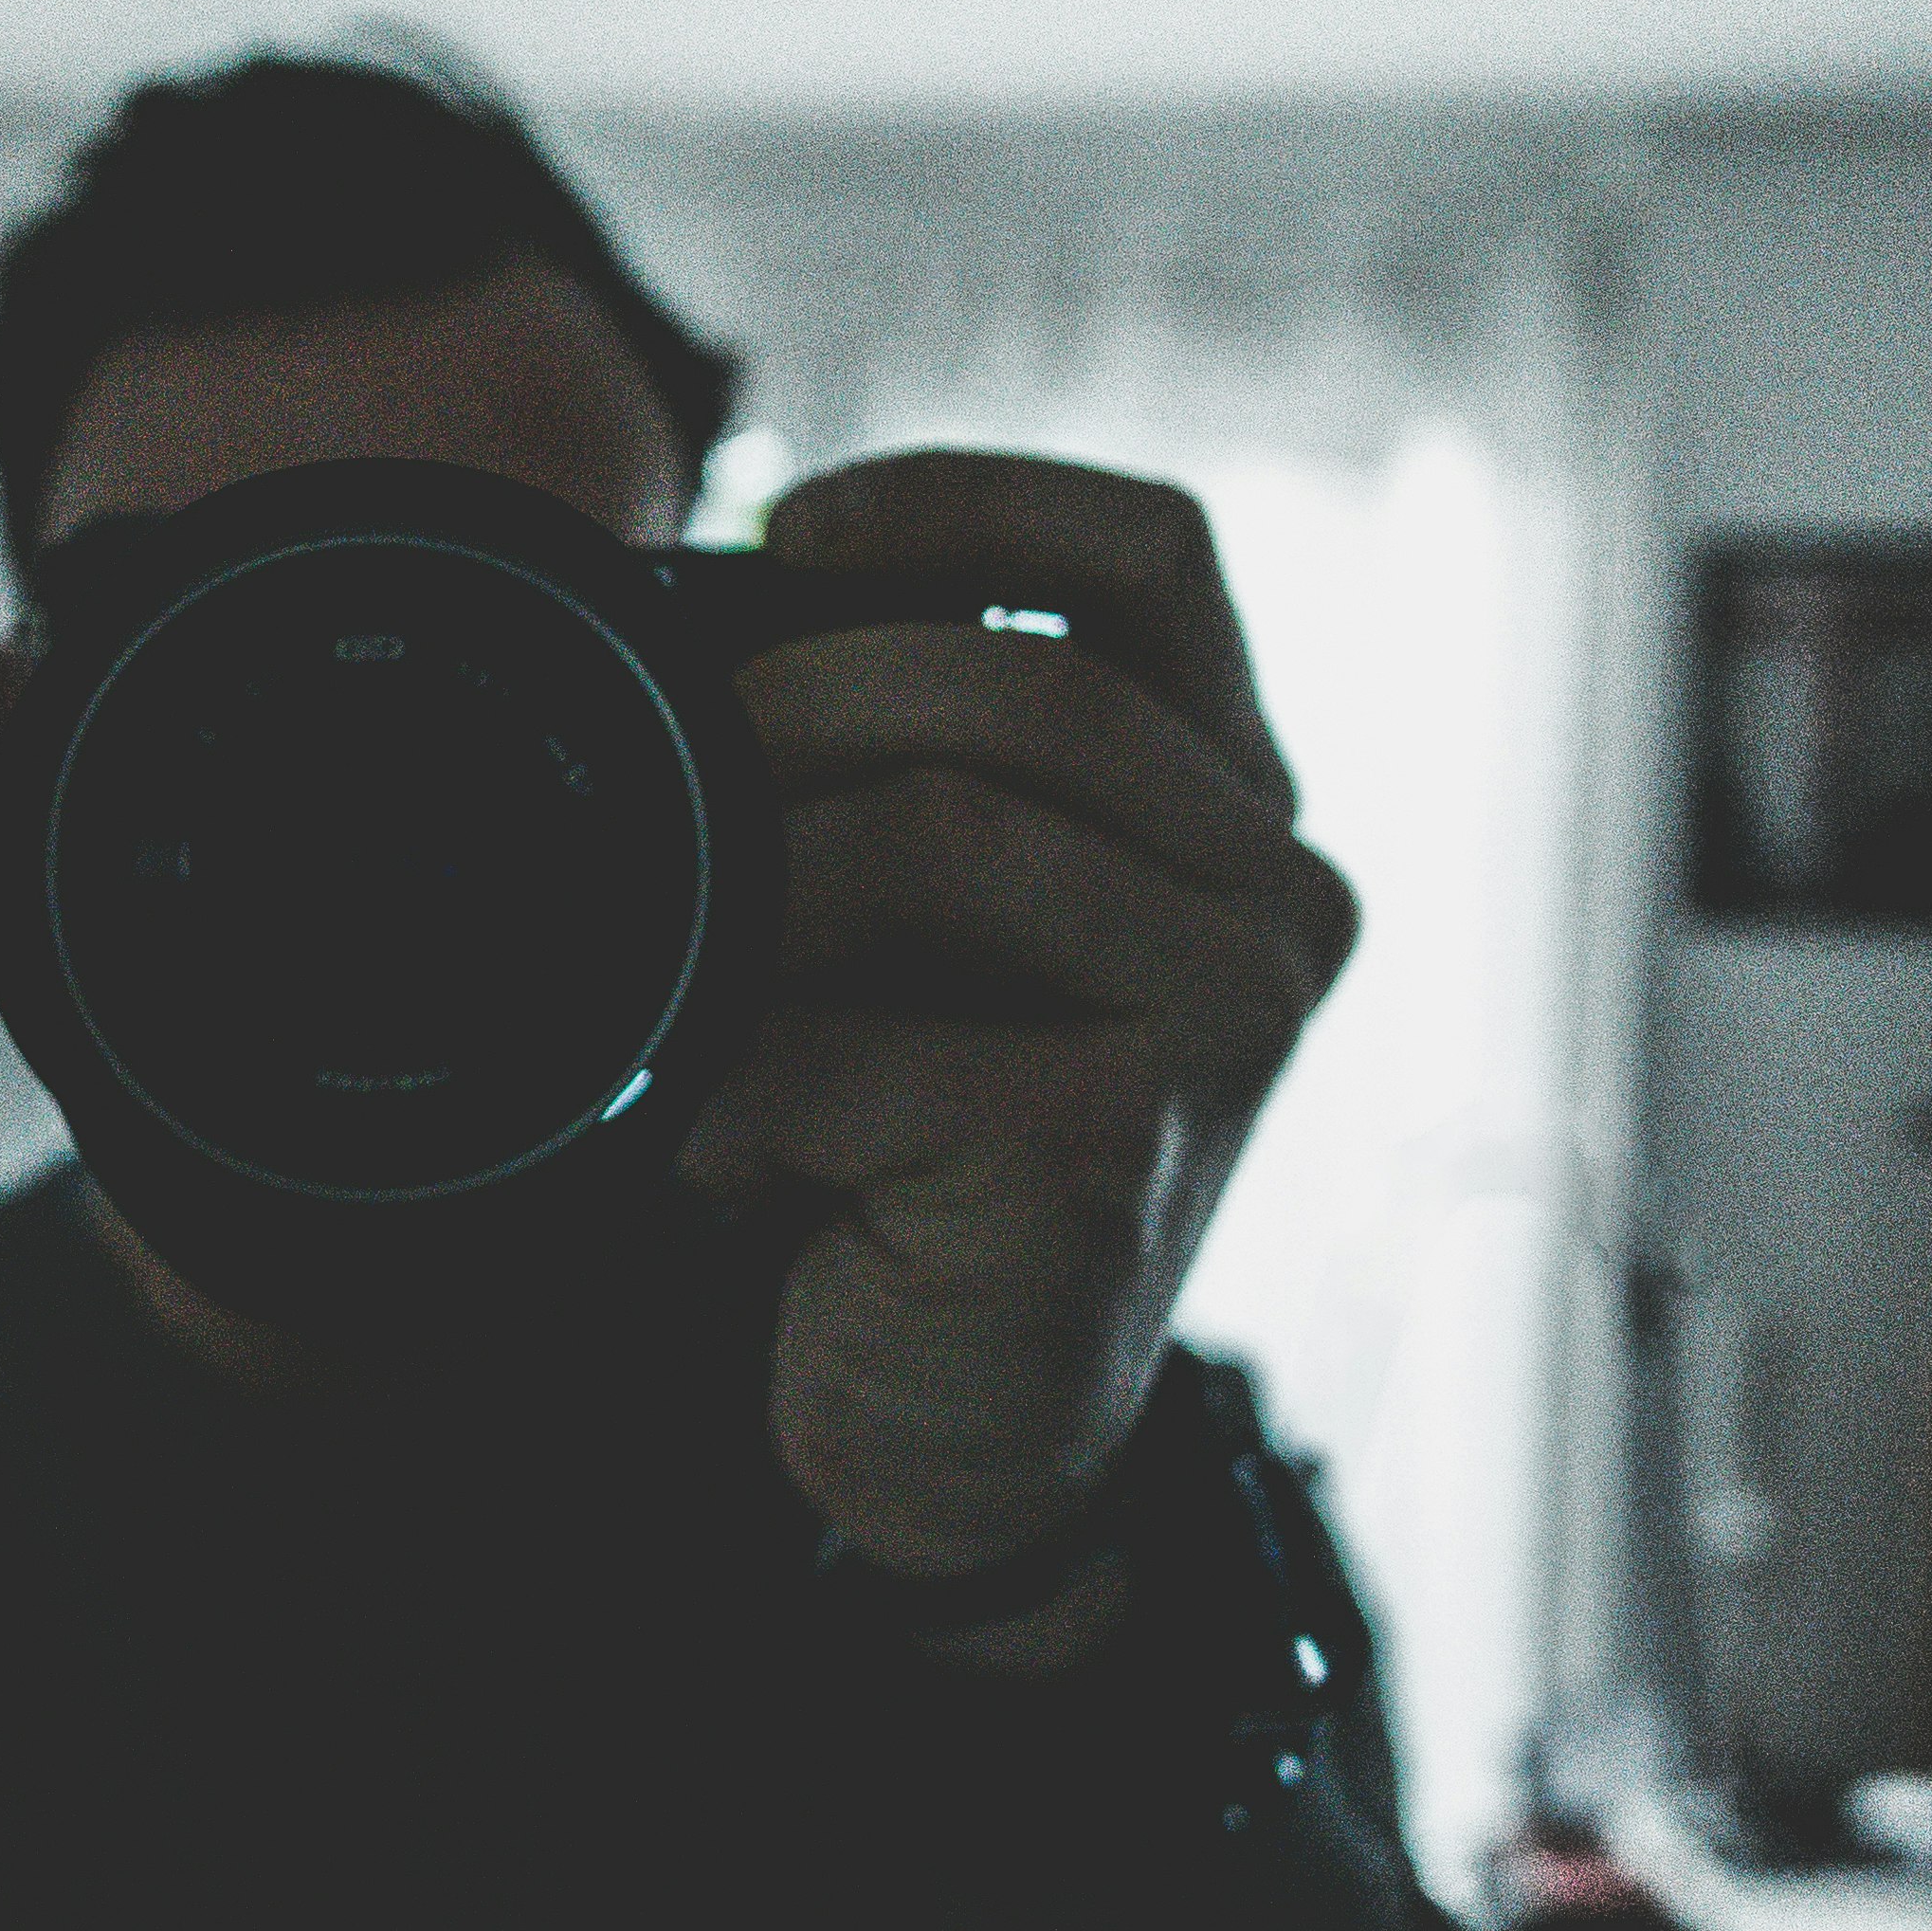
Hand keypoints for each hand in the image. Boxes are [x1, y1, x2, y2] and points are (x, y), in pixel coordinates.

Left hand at [676, 452, 1356, 1612]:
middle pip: (1025, 687)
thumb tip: (675, 616)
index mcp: (1233, 796)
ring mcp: (1224, 1017)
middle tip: (657, 791)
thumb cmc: (908, 1148)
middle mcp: (1274, 890)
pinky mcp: (1122, 1142)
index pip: (1154, 553)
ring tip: (675, 986)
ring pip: (950, 836)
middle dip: (800, 710)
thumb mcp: (912, 920)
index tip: (788, 536)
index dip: (967, 501)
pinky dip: (743, 1081)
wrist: (952, 1429)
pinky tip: (712, 1146)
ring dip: (759, 899)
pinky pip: (874, 1040)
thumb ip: (880, 764)